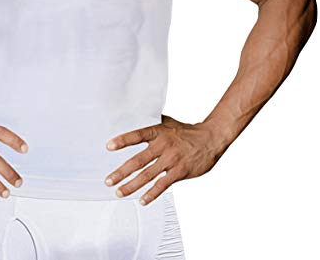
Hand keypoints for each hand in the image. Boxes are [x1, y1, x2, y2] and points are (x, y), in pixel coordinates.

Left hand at [104, 115, 225, 205]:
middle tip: (109, 180)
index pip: (137, 135)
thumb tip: (132, 119)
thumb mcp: (167, 122)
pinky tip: (142, 200)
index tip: (108, 146)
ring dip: (132, 185)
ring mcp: (172, 160)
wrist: (211, 139)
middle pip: (139, 160)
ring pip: (148, 175)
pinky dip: (151, 194)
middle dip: (121, 172)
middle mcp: (164, 145)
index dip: (123, 140)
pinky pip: (163, 185)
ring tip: (119, 192)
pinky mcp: (180, 172)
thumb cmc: (186, 131)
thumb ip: (151, 123)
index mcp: (159, 131)